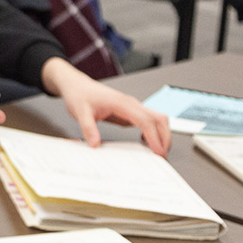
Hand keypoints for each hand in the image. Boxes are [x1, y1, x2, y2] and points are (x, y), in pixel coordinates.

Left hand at [40, 58, 171, 155]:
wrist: (77, 86)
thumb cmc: (80, 95)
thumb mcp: (80, 113)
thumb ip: (88, 128)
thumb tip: (95, 144)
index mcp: (122, 103)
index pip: (146, 120)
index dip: (154, 137)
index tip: (158, 152)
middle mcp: (131, 104)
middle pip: (159, 119)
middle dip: (165, 137)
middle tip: (162, 156)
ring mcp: (132, 107)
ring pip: (157, 119)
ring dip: (162, 134)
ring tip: (158, 151)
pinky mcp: (130, 111)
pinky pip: (148, 120)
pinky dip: (153, 131)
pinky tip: (146, 142)